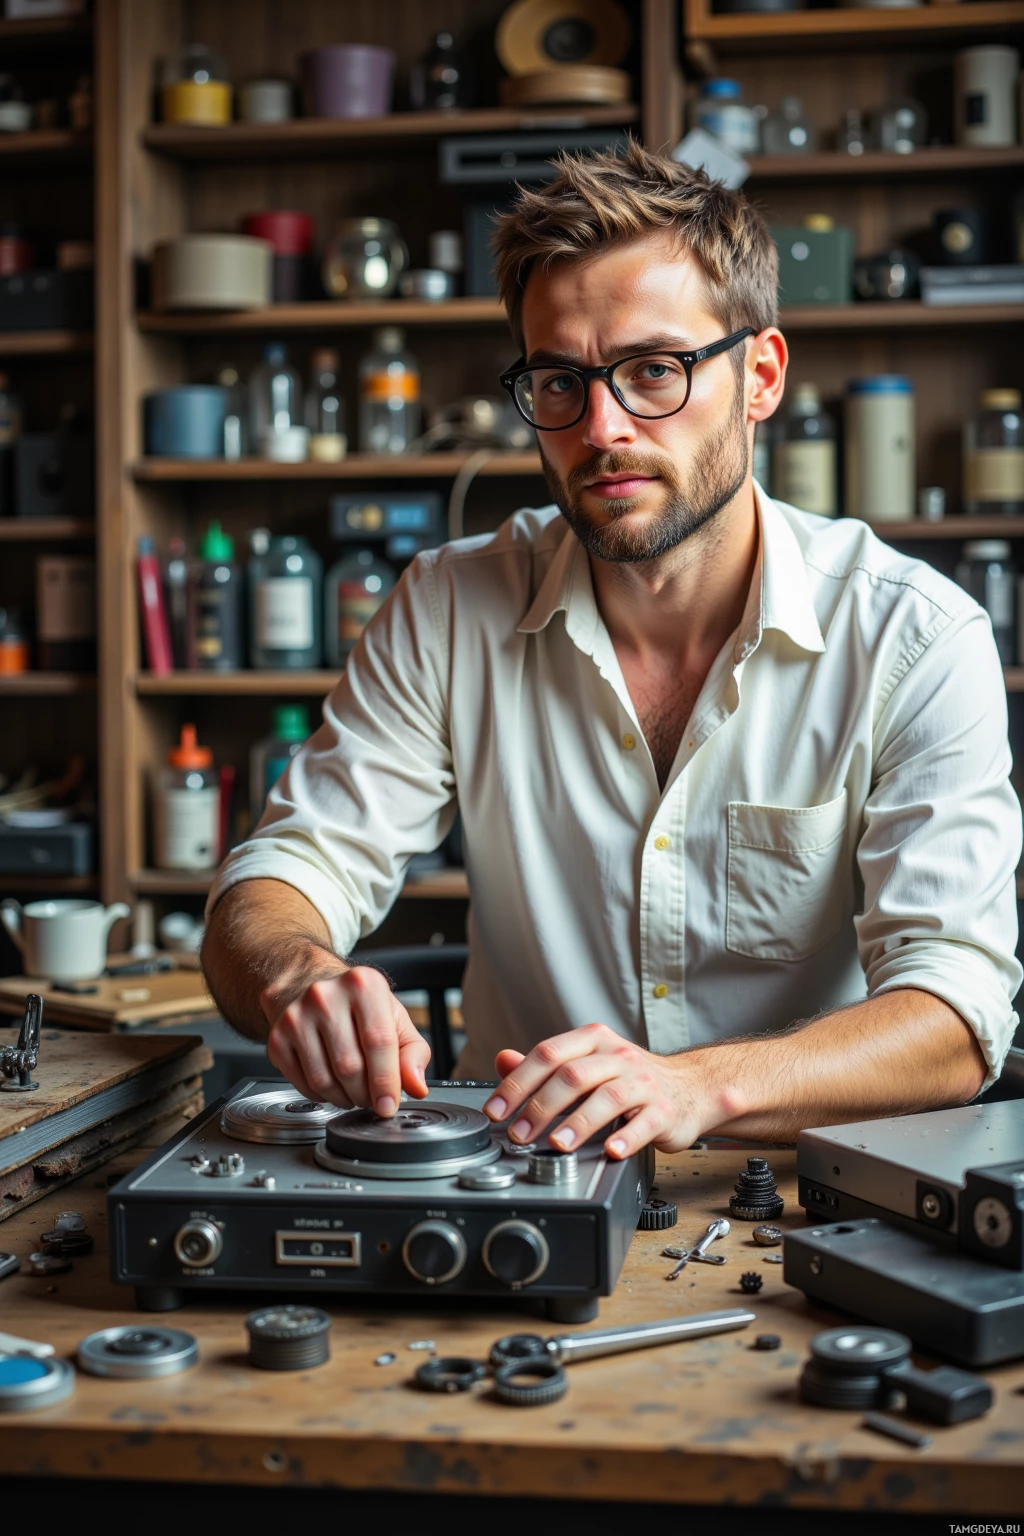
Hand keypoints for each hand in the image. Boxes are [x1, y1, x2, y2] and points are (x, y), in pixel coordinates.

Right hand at [262, 966, 430, 1114]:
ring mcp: (296, 1017)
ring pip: (324, 1080)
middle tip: (372, 1097)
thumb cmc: (357, 1005)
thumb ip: (413, 1053)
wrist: (307, 985)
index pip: (378, 1042)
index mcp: (363, 984)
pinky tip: (332, 1085)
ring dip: (344, 1098)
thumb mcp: (395, 1019)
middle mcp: (325, 996)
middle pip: (350, 1066)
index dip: (386, 1082)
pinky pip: (303, 1085)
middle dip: (365, 1094)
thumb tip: (416, 1086)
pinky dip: (322, 1096)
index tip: (389, 1105)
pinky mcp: (277, 1038)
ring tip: (354, 1092)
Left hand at [483, 1023, 708, 1159]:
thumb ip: (545, 1066)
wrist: (692, 1087)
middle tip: (519, 1134)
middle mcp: (618, 1056)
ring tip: (556, 1145)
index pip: (548, 1054)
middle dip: (540, 1106)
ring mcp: (643, 1082)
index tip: (497, 1110)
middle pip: (573, 1076)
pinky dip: (626, 1137)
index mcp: (594, 1041)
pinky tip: (610, 1151)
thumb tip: (502, 1060)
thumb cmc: (632, 1078)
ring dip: (578, 1123)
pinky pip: (644, 1123)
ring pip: (607, 1097)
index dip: (517, 1083)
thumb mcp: (587, 1064)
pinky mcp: (664, 1110)